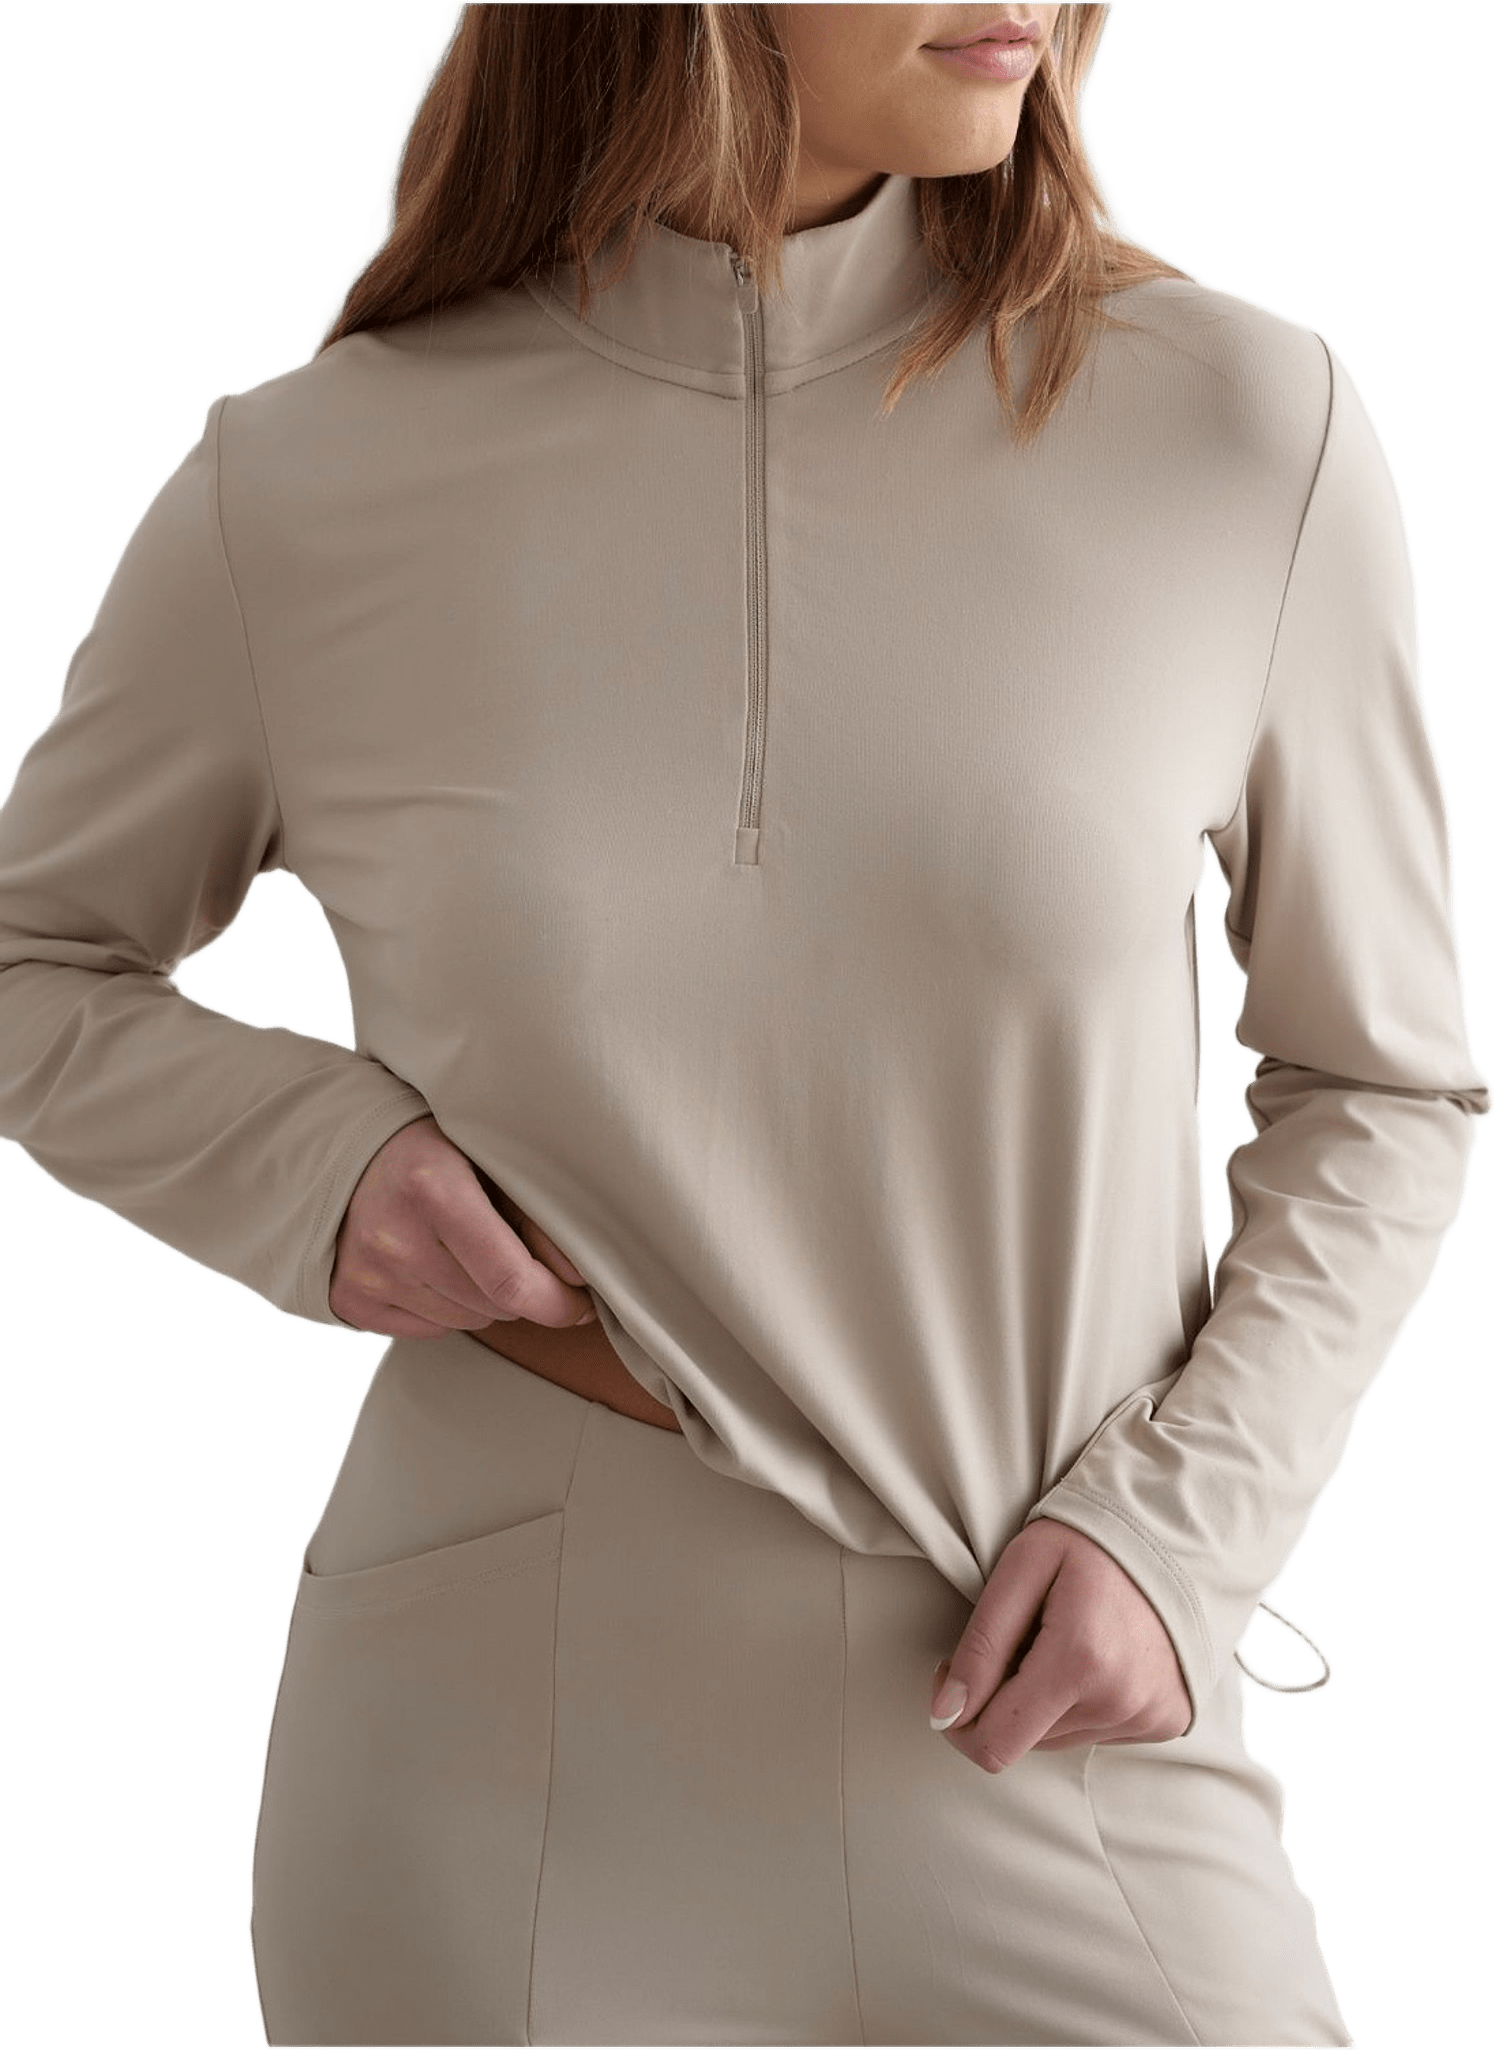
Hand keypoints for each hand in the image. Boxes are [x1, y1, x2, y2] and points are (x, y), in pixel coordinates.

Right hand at [329, 1115, 596, 1337]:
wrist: (350, 1149)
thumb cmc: (438, 1149)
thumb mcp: (491, 1156)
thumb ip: (537, 1213)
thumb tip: (580, 1279)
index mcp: (434, 1190)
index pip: (510, 1280)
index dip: (558, 1303)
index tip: (583, 1304)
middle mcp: (393, 1238)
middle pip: (493, 1306)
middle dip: (522, 1290)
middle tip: (517, 1253)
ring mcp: (366, 1273)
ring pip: (465, 1322)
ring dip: (483, 1299)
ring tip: (467, 1250)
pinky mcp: (348, 1299)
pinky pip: (427, 1330)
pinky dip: (445, 1308)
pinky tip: (433, 1264)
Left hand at [930, 1517, 1190, 1772]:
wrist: (1173, 1534)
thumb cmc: (1089, 1541)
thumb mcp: (1021, 1569)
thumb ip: (981, 1644)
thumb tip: (945, 1714)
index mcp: (1078, 1662)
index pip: (995, 1744)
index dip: (957, 1718)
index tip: (952, 1671)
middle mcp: (1119, 1702)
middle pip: (1024, 1741)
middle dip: (1001, 1700)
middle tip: (1012, 1639)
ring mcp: (1148, 1716)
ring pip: (1058, 1739)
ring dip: (1042, 1702)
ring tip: (1058, 1639)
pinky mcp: (1166, 1720)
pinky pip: (1097, 1731)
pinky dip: (1080, 1703)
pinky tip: (1093, 1654)